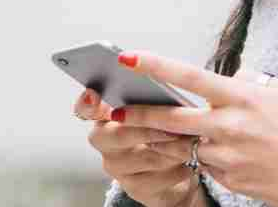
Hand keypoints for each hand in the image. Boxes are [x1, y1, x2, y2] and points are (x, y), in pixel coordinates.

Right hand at [76, 89, 210, 206]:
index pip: (85, 108)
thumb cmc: (164, 131)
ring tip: (192, 140)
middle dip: (147, 129)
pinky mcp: (135, 188)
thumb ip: (151, 101)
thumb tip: (164, 89)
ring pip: (145, 157)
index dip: (86, 104)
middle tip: (172, 125)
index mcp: (106, 115)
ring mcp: (117, 167)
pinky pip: (159, 177)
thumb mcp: (158, 110)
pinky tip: (191, 160)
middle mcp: (105, 141)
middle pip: (115, 134)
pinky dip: (179, 167)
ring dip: (172, 148)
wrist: (175, 171)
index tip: (94, 97)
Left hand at [108, 51, 277, 206]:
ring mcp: (228, 157)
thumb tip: (225, 80)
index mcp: (243, 98)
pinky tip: (228, 154)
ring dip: (177, 139)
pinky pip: (206, 165)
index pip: (189, 77)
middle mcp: (230, 128)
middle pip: (171, 120)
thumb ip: (247, 82)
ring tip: (175, 131)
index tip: (128, 57)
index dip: (155, 66)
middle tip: (114, 111)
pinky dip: (208, 157)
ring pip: (187, 146)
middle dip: (138, 116)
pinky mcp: (229, 180)